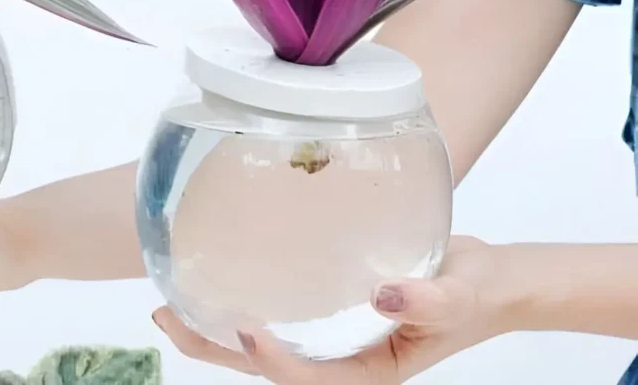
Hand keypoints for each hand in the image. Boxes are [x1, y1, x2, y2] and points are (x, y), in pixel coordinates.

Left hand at [152, 236, 513, 382]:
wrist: (486, 279)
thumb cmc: (476, 292)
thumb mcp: (459, 296)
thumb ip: (428, 298)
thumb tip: (386, 292)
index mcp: (369, 371)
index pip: (311, 378)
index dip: (275, 363)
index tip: (246, 332)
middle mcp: (342, 359)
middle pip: (270, 366)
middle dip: (216, 350)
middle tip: (166, 320)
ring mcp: (333, 336)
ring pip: (267, 342)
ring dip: (217, 330)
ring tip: (170, 305)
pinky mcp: (329, 308)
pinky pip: (282, 312)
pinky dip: (245, 301)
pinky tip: (218, 277)